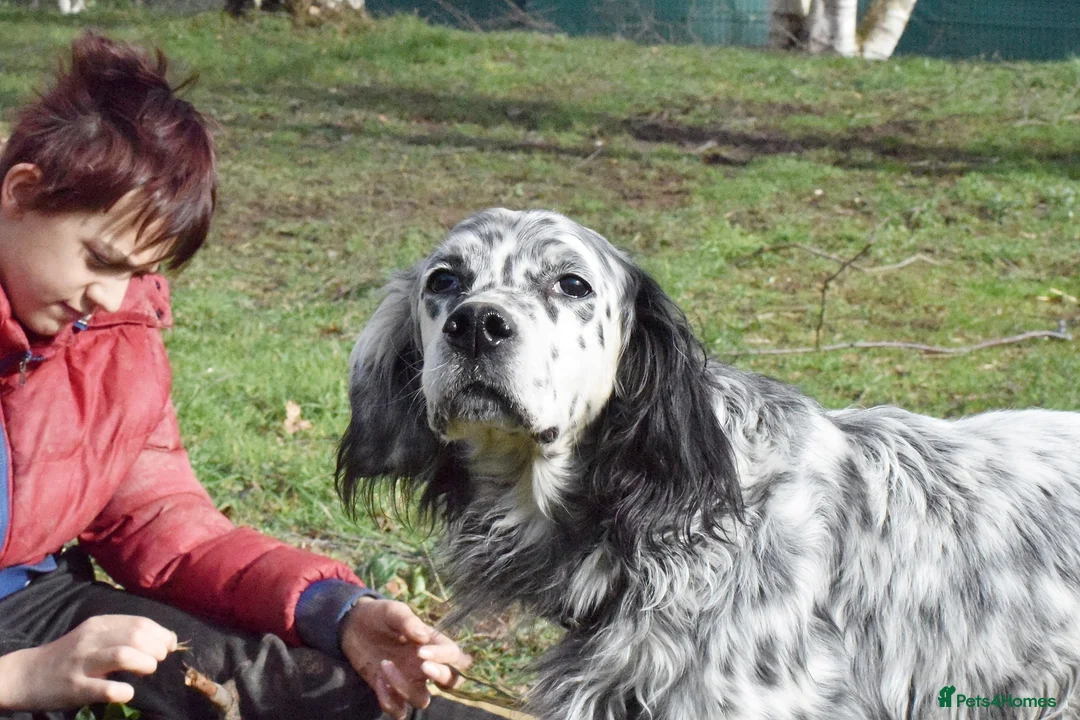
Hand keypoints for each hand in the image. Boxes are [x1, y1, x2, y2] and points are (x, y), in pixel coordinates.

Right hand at [0, 615, 176, 711]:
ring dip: (145, 664)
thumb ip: (126, 634)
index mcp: (100, 624)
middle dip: (156, 649)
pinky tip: (127, 692)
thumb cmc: (70, 656)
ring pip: (124, 655)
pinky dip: (124, 691)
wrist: (27, 674)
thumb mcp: (96, 636)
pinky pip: (106, 689)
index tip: (168, 646)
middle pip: (137, 635)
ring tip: (146, 671)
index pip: (141, 622)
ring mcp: (82, 663)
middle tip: (156, 661)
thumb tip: (168, 639)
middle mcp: (91, 639)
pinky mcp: (75, 688)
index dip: (162, 634)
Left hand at [340, 597, 471, 719]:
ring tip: (384, 665)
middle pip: (450, 682)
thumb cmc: (379, 615)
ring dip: (405, 688)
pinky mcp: (390, 692)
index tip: (421, 652)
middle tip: (422, 666)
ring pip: (422, 700)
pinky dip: (388, 701)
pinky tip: (377, 679)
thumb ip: (408, 621)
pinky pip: (398, 710)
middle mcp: (424, 665)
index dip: (443, 657)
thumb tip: (423, 637)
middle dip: (440, 676)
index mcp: (431, 643)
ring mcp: (408, 681)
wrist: (353, 626)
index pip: (453, 655)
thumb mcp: (392, 611)